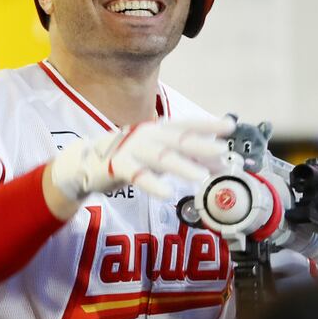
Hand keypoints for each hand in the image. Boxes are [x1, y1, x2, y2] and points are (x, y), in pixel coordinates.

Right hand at [51, 116, 234, 200]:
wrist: (87, 163)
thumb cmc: (130, 157)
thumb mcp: (160, 156)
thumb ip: (186, 158)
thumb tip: (221, 164)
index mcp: (158, 129)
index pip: (187, 125)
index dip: (208, 125)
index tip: (230, 127)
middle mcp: (147, 135)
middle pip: (178, 140)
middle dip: (201, 146)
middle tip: (222, 153)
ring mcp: (132, 149)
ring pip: (161, 158)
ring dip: (182, 166)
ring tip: (201, 178)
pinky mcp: (118, 166)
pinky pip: (138, 175)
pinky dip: (153, 184)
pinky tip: (167, 194)